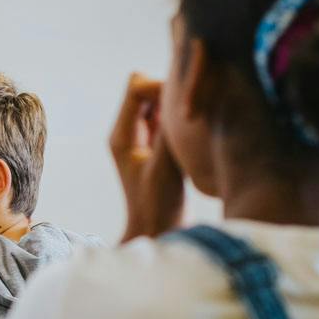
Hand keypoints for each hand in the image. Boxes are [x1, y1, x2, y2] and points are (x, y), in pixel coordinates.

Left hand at [109, 73, 185, 242]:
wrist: (158, 232)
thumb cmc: (158, 206)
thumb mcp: (164, 168)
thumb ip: (168, 134)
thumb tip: (176, 99)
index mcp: (122, 135)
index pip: (136, 87)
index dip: (160, 87)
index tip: (184, 106)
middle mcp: (129, 131)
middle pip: (146, 88)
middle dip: (170, 93)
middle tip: (193, 112)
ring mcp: (144, 136)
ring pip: (160, 100)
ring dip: (178, 106)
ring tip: (196, 124)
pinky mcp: (159, 144)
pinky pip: (170, 116)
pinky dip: (183, 118)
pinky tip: (197, 134)